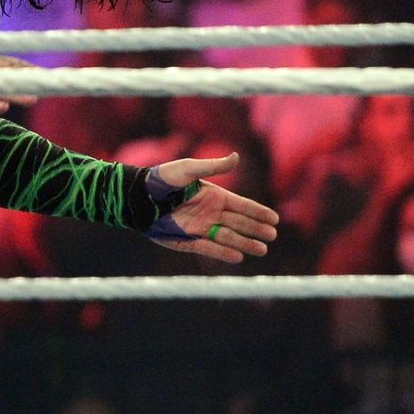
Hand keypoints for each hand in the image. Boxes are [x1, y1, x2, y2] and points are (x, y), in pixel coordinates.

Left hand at [146, 153, 278, 263]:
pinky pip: (208, 248)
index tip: (275, 219)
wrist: (138, 197)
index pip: (242, 206)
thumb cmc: (162, 179)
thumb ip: (213, 166)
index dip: (258, 212)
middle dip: (256, 230)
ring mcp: (199, 228)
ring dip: (244, 243)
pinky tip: (238, 257)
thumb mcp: (188, 169)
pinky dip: (222, 253)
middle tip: (272, 237)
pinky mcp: (186, 241)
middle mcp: (209, 213)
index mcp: (213, 195)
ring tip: (262, 250)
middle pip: (239, 224)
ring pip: (227, 238)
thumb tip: (237, 157)